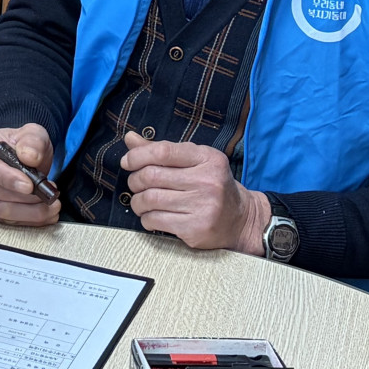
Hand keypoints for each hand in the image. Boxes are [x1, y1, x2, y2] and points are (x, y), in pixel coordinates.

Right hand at [0, 124, 60, 225]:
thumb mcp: (32, 132)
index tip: (29, 185)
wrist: (16, 155)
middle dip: (27, 198)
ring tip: (51, 208)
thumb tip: (30, 157)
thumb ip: (33, 141)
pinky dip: (26, 220)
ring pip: (0, 210)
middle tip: (50, 197)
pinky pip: (3, 220)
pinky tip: (43, 215)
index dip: (6, 178)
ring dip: (29, 212)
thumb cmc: (20, 143)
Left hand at [120, 131, 268, 254]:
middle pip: (152, 176)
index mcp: (207, 159)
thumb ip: (162, 150)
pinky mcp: (196, 229)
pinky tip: (151, 215)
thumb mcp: (195, 161)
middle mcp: (207, 181)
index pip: (163, 151)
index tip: (127, 161)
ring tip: (140, 201)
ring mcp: (203, 207)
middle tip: (135, 184)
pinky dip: (145, 218)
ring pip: (150, 199)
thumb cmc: (212, 185)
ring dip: (137, 201)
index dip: (138, 155)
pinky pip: (155, 220)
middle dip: (135, 180)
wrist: (241, 219)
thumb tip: (130, 138)